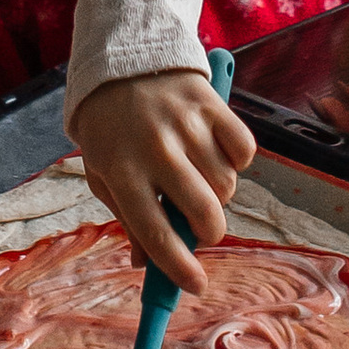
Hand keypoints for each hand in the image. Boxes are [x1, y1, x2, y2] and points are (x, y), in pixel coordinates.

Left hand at [75, 68, 255, 295]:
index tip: (196, 285)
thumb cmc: (110, 130)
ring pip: (227, 185)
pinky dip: (236, 160)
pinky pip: (244, 151)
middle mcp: (155, 150)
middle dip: (210, 233)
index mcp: (122, 172)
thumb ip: (127, 221)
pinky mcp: (211, 103)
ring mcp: (186, 125)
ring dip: (219, 193)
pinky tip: (213, 151)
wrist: (120, 63)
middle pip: (204, 212)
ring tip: (197, 176)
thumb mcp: (104, 176)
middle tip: (201, 228)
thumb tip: (148, 267)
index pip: (156, 233)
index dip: (179, 267)